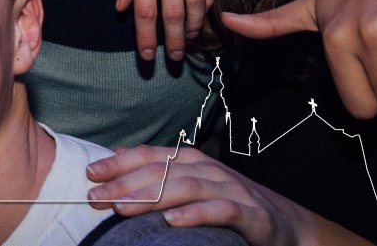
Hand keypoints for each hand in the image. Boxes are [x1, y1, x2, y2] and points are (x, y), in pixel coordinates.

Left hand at [86, 146, 366, 245]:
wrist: (286, 223)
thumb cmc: (228, 202)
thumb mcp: (191, 183)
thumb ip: (157, 169)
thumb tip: (115, 153)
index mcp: (190, 160)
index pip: (149, 155)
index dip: (118, 163)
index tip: (89, 173)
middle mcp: (208, 169)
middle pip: (161, 170)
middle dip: (124, 182)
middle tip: (94, 197)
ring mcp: (229, 189)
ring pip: (185, 187)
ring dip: (151, 196)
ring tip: (122, 208)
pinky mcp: (250, 214)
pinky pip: (220, 211)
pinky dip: (195, 215)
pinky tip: (172, 222)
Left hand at [113, 0, 212, 60]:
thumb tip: (122, 9)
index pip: (144, 11)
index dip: (146, 37)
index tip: (147, 56)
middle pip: (173, 15)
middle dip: (173, 41)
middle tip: (172, 59)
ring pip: (196, 5)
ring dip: (192, 28)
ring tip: (187, 41)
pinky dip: (208, 7)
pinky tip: (202, 17)